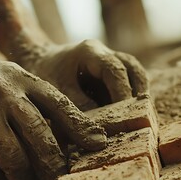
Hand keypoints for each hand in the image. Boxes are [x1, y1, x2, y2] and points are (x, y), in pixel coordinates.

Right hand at [0, 52, 106, 179]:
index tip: (99, 146)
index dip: (80, 127)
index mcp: (25, 81)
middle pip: (41, 136)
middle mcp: (7, 95)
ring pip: (15, 158)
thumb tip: (66, 136)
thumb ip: (37, 103)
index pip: (60, 106)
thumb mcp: (13, 79)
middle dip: (56, 168)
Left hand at [23, 39, 148, 110]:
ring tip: (141, 119)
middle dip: (138, 94)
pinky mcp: (111, 74)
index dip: (123, 92)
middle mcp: (106, 53)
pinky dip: (131, 99)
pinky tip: (130, 117)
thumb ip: (78, 106)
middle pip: (133, 70)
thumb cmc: (44, 73)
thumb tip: (99, 127)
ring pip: (136, 76)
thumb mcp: (56, 91)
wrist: (38, 62)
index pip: (116, 70)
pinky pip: (129, 84)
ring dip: (138, 97)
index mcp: (91, 52)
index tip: (125, 114)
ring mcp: (111, 62)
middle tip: (141, 118)